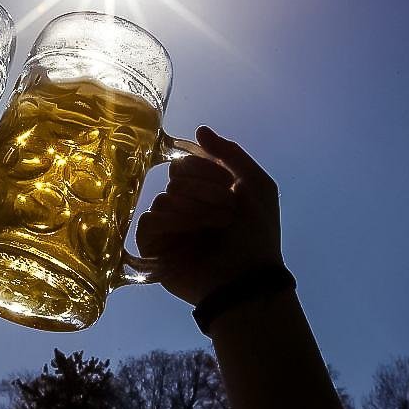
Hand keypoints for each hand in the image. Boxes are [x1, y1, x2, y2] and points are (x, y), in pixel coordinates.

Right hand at [136, 126, 282, 304]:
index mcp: (204, 190)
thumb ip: (231, 153)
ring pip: (164, 198)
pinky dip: (174, 223)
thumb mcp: (257, 185)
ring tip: (215, 227)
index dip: (207, 170)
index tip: (228, 187)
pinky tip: (192, 234)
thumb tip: (199, 130)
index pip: (187, 162)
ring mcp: (167, 226)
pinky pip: (150, 221)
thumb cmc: (257, 235)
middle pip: (175, 178)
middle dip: (204, 191)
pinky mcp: (153, 247)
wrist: (248, 278)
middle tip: (226, 212)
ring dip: (196, 210)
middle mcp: (184, 205)